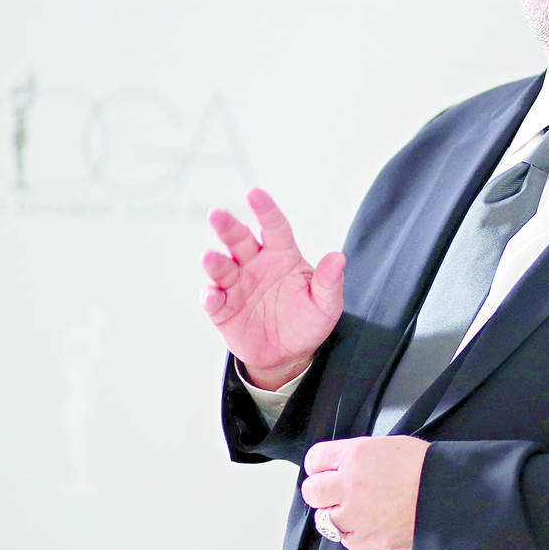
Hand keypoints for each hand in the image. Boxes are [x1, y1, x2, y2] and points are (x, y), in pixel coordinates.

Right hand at [201, 187, 344, 389]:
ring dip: (215, 261)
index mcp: (281, 255)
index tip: (253, 193)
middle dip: (227, 226)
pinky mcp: (223, 309)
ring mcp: (236, 285)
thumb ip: (329, 281)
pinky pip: (214, 300)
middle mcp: (255, 264)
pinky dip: (210, 297)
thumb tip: (338, 257)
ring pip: (222, 267)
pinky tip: (212, 296)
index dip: (265, 209)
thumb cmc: (307, 322)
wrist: (287, 356)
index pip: (274, 226)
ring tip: (210, 257)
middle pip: (239, 239)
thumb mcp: (326, 305)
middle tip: (216, 214)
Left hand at [301, 436, 430, 549]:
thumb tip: (343, 464)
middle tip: (334, 492)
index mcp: (355, 455)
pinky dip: (353, 532)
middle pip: (311, 491)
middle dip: (321, 491)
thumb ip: (358, 456)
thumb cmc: (425, 468)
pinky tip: (370, 522)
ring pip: (324, 518)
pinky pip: (344, 538)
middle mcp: (349, 483)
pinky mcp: (364, 539)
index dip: (319, 466)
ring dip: (337, 514)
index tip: (324, 470)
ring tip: (357, 509)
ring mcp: (354, 514)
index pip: (314, 459)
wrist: (446, 495)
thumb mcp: (387, 446)